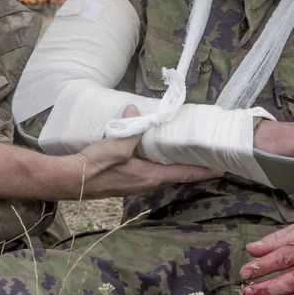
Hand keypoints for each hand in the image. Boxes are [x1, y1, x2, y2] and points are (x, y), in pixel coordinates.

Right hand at [65, 105, 219, 198]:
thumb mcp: (114, 146)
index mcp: (150, 177)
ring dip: (179, 166)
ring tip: (190, 154)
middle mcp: (148, 183)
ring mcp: (138, 183)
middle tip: (210, 157)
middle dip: (195, 168)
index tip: (223, 168)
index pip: (185, 173)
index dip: (205, 171)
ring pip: (166, 174)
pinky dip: (163, 164)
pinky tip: (159, 154)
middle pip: (179, 175)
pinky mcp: (128, 180)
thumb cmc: (93, 168)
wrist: (71, 181)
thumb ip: (129, 129)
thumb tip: (135, 111)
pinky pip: (153, 172)